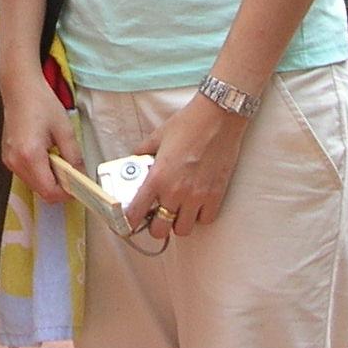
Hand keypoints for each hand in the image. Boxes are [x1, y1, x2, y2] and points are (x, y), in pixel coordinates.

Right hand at [0, 63, 79, 202]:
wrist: (19, 88)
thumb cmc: (42, 103)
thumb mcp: (65, 129)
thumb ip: (74, 156)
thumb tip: (82, 176)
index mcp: (29, 155)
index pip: (49, 191)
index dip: (66, 193)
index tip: (79, 187)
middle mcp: (15, 162)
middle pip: (41, 191)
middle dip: (59, 188)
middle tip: (73, 173)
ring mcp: (9, 161)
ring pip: (33, 185)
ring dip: (49, 180)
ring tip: (59, 160)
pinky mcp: (7, 157)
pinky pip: (26, 175)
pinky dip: (39, 173)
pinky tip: (46, 156)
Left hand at [130, 95, 250, 238]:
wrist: (218, 118)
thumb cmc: (188, 124)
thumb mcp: (158, 136)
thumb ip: (143, 152)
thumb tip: (134, 160)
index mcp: (157, 177)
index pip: (136, 212)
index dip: (129, 221)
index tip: (129, 221)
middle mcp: (176, 191)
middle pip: (160, 230)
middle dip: (156, 225)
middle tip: (157, 215)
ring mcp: (197, 196)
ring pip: (183, 230)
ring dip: (178, 222)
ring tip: (178, 210)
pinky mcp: (216, 195)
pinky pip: (205, 220)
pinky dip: (199, 216)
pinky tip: (196, 205)